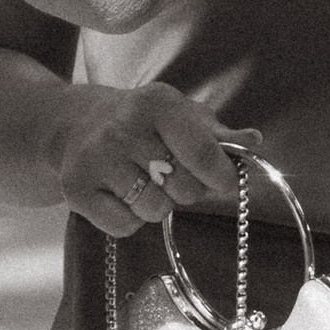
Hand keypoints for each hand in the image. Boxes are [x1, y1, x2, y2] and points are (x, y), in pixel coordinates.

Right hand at [49, 82, 244, 238]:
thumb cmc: (143, 122)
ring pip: (154, 210)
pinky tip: (120, 194)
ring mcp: (96, 158)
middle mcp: (123, 127)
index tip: (224, 181)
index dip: (221, 176)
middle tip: (170, 174)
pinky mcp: (75, 188)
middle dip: (185, 189)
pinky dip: (129, 220)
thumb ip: (220, 134)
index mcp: (158, 103)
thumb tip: (254, 141)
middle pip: (183, 188)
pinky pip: (124, 226)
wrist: (77, 123)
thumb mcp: (183, 116)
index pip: (203, 153)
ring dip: (156, 205)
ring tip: (143, 181)